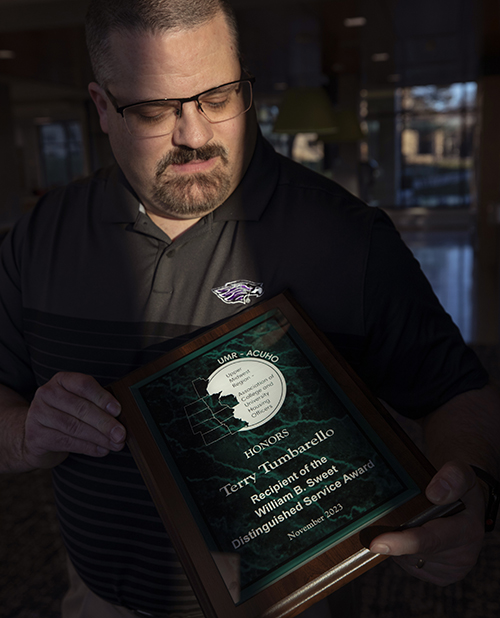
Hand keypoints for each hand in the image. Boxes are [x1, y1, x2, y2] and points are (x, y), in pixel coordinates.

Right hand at [23, 372, 125, 467]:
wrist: (37, 435)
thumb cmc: (66, 414)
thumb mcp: (79, 401)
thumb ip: (96, 404)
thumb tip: (121, 416)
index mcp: (62, 380)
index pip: (84, 385)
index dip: (102, 397)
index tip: (118, 410)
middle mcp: (47, 393)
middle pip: (80, 408)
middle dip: (104, 423)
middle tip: (121, 434)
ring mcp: (38, 414)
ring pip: (74, 427)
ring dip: (99, 438)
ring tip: (115, 444)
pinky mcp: (36, 435)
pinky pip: (67, 442)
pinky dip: (88, 447)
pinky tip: (102, 450)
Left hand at [369, 461, 485, 585]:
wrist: (466, 506)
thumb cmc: (460, 488)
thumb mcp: (462, 472)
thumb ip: (452, 477)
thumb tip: (434, 494)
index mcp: (467, 531)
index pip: (428, 539)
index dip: (401, 542)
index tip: (376, 543)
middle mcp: (461, 555)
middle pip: (412, 551)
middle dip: (392, 536)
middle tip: (375, 521)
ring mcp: (450, 569)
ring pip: (408, 559)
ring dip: (397, 542)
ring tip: (402, 520)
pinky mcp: (439, 576)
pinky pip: (409, 565)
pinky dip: (402, 551)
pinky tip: (407, 533)